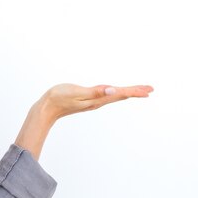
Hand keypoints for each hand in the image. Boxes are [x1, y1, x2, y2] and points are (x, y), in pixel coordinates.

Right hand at [39, 83, 153, 123]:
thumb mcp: (77, 92)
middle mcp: (98, 102)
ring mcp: (93, 102)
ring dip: (128, 93)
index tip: (148, 90)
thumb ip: (96, 91)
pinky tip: (117, 93)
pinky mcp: (88, 100)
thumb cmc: (59, 98)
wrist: (46, 108)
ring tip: (139, 91)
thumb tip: (113, 90)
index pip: (120, 94)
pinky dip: (117, 94)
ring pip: (115, 97)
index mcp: (98, 99)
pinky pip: (107, 97)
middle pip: (121, 96)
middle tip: (150, 89)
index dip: (135, 91)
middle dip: (136, 92)